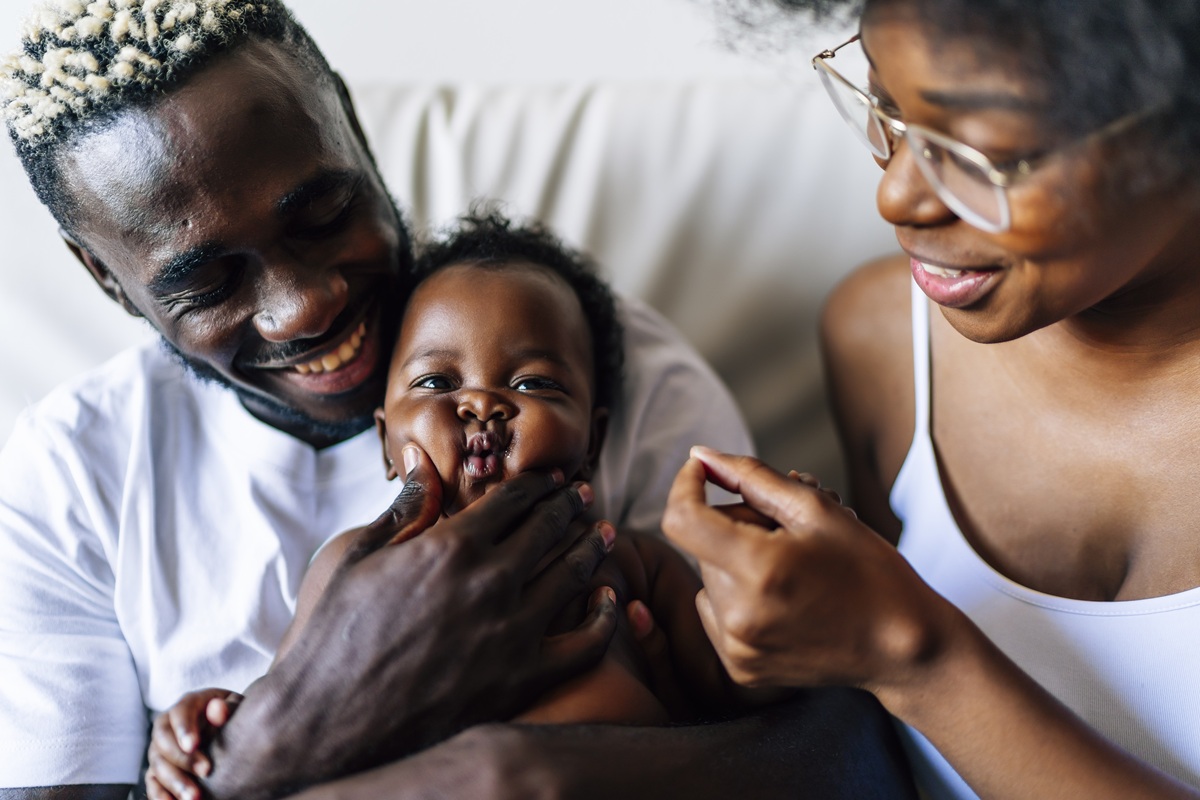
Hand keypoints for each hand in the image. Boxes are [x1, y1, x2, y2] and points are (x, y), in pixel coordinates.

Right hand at [147, 688, 241, 799]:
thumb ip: (228, 707)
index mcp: (187, 705)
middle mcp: (167, 726)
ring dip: (175, 782)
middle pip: (163, 741)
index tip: (194, 745)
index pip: (179, 713)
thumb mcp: (235, 706)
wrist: (228, 731)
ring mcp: (159, 749)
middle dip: (183, 759)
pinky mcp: (157, 770)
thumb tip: (218, 709)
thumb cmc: (233, 715)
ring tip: (195, 797)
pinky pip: (152, 784)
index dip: (184, 729)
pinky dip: (160, 795)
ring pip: (158, 766)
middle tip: (206, 771)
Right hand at [204, 445, 618, 798]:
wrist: (327, 722)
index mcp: (450, 546)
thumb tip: (422, 460)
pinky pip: (584, 644)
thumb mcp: (354, 556)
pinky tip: (606, 599)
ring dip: (592, 546)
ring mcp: (512, 632)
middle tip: (584, 495)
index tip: (549, 480)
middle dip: (569, 506)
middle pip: (548, 530)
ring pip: (573, 575)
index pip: (512, 499)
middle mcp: (489, 582)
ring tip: (603, 532)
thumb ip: (403, 507)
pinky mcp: (521, 679)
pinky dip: (603, 617)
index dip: (535, 485)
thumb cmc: (330, 634)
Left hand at [662, 447, 955, 696]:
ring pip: (709, 576)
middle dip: (736, 526)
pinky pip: (715, 612)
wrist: (904, 647)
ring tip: (791, 569)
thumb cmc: (870, 573)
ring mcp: (737, 647)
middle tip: (789, 534)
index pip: (682, 518)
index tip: (704, 470)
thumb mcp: (817, 509)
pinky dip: (738, 597)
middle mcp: (739, 615)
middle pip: (705, 544)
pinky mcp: (740, 668)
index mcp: (758, 570)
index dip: (687, 484)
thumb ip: (752, 477)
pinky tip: (782, 599)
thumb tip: (702, 454)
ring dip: (736, 562)